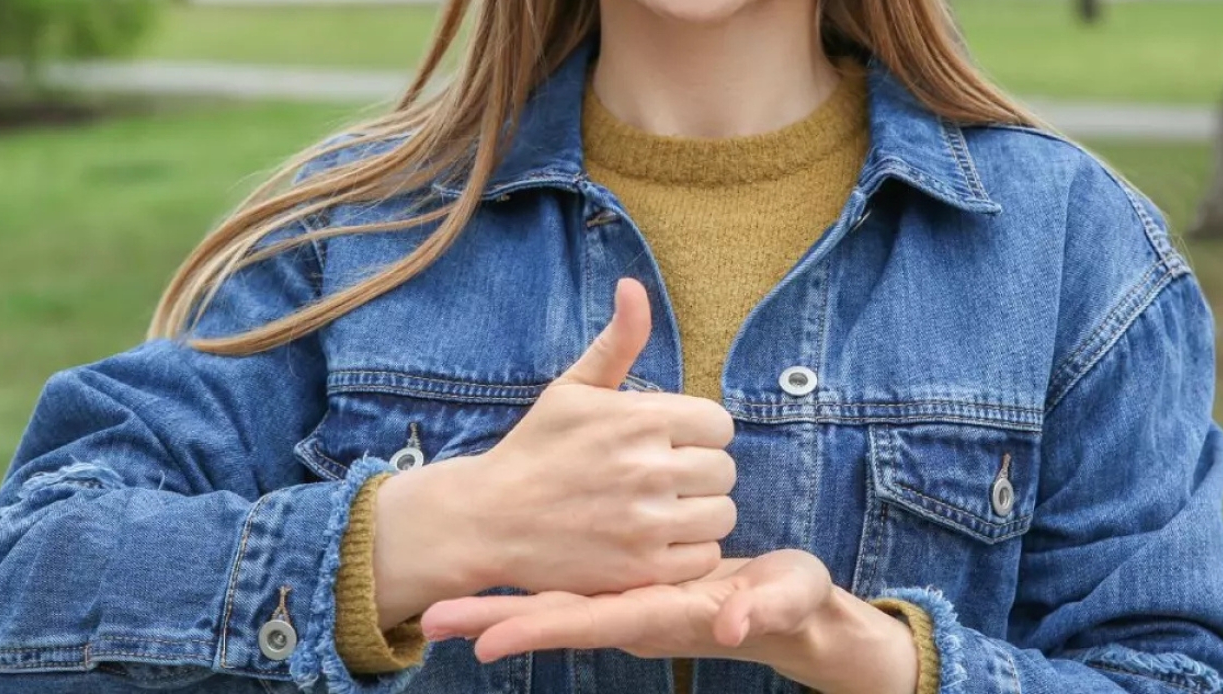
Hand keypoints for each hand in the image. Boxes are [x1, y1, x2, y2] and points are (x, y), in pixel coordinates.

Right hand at [375, 278, 736, 613]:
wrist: (488, 520)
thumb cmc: (535, 449)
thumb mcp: (572, 388)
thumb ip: (617, 341)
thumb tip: (633, 285)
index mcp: (637, 418)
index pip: (718, 424)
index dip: (698, 433)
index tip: (671, 443)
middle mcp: (647, 468)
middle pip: (724, 470)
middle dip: (699, 472)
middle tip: (664, 479)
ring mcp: (646, 523)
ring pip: (722, 514)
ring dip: (700, 513)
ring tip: (665, 510)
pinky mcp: (642, 570)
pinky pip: (704, 557)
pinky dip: (688, 552)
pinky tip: (657, 541)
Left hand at [422, 551, 830, 661]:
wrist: (790, 611)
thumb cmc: (791, 604)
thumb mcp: (785, 601)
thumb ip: (760, 610)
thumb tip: (730, 624)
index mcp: (662, 614)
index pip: (590, 621)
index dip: (539, 628)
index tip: (486, 642)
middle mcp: (633, 614)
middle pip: (555, 618)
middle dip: (495, 620)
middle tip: (431, 621)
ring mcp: (627, 602)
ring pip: (555, 604)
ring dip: (501, 607)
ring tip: (439, 610)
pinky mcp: (628, 587)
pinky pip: (572, 590)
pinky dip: (531, 589)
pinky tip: (497, 578)